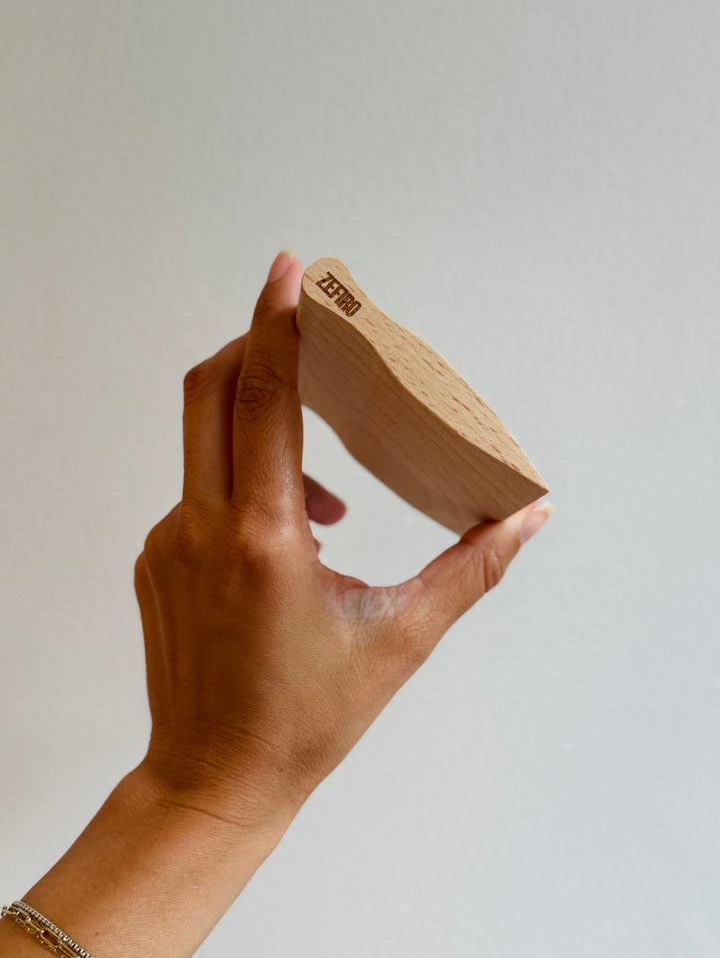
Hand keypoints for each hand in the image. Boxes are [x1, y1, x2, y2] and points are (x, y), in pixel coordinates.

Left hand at [133, 251, 551, 824]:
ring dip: (266, 434)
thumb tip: (527, 518)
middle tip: (308, 331)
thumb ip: (473, 569)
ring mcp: (168, 542)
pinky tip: (290, 536)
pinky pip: (200, 490)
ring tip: (329, 504)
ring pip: (208, 443)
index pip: (265, 398)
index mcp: (262, 539)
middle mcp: (202, 528)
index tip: (293, 271)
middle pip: (212, 390)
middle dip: (259, 345)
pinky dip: (245, 485)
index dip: (281, 325)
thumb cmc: (305, 718)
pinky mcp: (156, 559)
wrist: (215, 778)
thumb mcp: (401, 637)